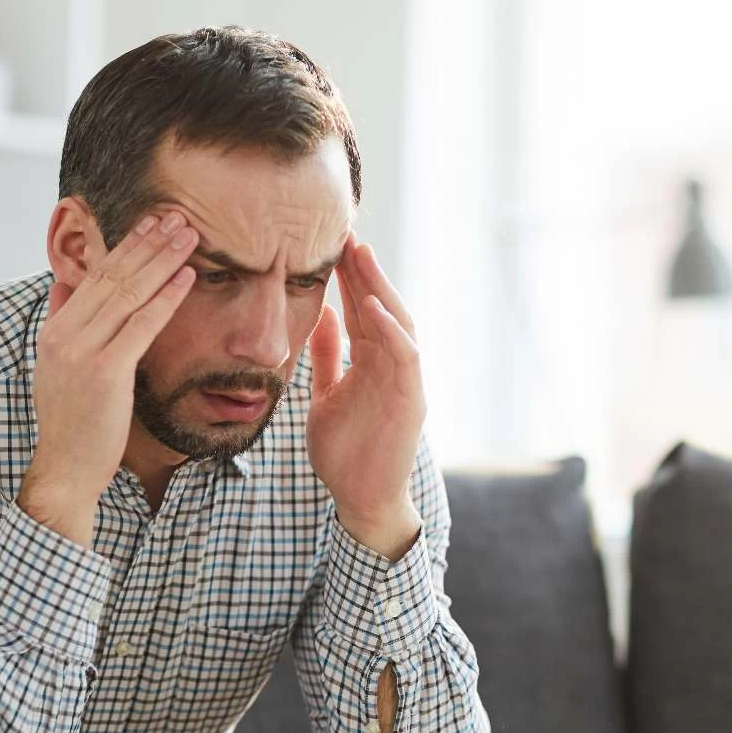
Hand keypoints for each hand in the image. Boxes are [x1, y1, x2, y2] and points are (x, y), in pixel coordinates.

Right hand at [20, 210, 197, 545]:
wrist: (65, 468)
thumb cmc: (72, 423)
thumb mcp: (57, 367)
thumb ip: (62, 324)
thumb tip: (64, 285)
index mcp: (55, 330)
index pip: (94, 277)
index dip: (125, 247)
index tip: (151, 223)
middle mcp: (64, 335)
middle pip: (112, 276)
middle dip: (147, 243)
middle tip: (177, 216)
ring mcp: (82, 352)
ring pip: (128, 293)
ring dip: (161, 260)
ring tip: (188, 235)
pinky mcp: (105, 371)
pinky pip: (141, 326)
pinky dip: (166, 298)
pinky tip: (187, 278)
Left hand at [307, 236, 425, 558]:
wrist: (361, 499)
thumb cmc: (345, 453)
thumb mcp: (326, 395)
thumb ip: (327, 357)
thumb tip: (320, 314)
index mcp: (371, 362)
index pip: (360, 309)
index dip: (348, 277)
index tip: (330, 244)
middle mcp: (391, 365)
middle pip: (380, 307)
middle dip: (365, 272)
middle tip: (347, 233)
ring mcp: (405, 380)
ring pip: (397, 322)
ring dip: (380, 288)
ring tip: (361, 256)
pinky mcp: (411, 399)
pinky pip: (404, 356)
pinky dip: (390, 329)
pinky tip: (371, 305)